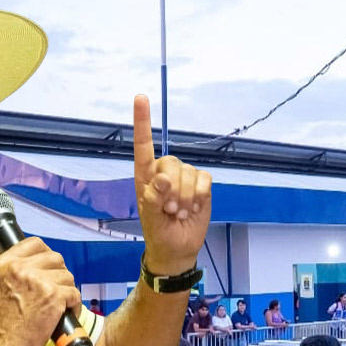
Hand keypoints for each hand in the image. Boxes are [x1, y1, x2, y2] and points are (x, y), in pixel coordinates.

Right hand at [0, 239, 80, 345]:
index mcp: (5, 263)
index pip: (35, 243)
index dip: (45, 255)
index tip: (47, 269)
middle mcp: (22, 268)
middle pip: (55, 258)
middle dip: (58, 274)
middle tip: (54, 290)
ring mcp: (40, 281)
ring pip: (67, 276)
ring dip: (67, 290)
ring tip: (59, 305)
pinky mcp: (54, 296)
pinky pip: (74, 293)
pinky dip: (74, 305)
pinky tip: (65, 314)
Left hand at [133, 95, 211, 274]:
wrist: (179, 248)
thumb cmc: (159, 233)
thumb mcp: (150, 219)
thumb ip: (152, 198)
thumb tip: (163, 178)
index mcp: (145, 177)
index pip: (143, 145)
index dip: (142, 121)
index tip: (141, 97)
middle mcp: (164, 172)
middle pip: (171, 162)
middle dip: (173, 190)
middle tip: (169, 210)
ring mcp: (184, 178)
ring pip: (190, 173)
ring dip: (186, 198)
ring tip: (179, 213)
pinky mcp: (201, 184)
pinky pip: (205, 180)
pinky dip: (200, 196)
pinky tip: (193, 208)